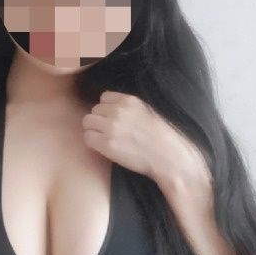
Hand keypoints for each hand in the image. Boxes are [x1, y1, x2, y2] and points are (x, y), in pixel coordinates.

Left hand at [82, 90, 212, 190]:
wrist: (168, 157)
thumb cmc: (161, 137)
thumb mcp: (147, 111)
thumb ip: (128, 107)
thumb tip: (110, 108)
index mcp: (129, 100)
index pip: (104, 97)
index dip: (106, 109)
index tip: (112, 119)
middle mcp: (118, 111)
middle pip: (94, 110)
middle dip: (99, 120)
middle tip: (109, 133)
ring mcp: (111, 127)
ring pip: (87, 122)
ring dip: (93, 130)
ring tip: (105, 140)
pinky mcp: (106, 144)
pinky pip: (87, 138)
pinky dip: (93, 142)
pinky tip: (104, 148)